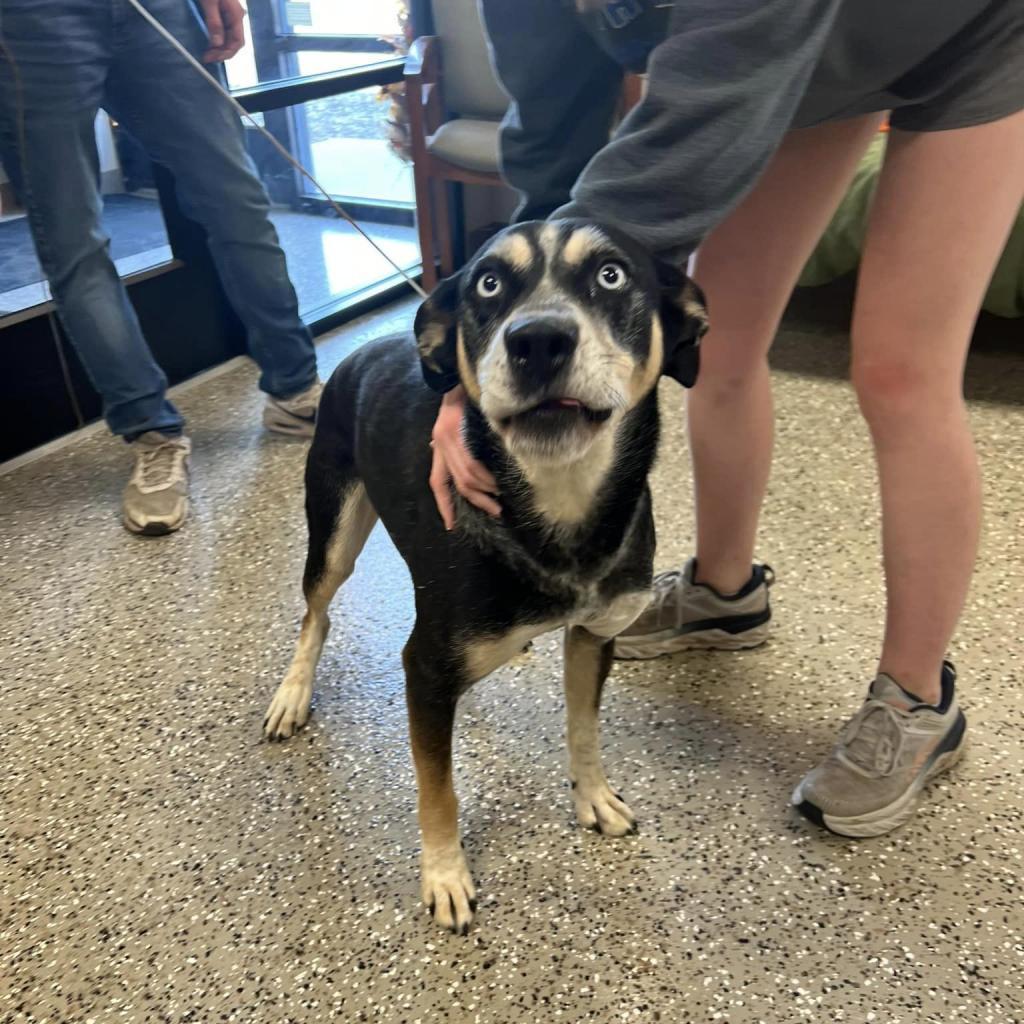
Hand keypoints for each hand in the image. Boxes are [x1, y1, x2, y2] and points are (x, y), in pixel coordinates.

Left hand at [199, 0, 246, 62]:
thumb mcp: (209, 2)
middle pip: (234, 41)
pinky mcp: (223, 12)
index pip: (237, 41)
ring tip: (208, 53)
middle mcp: (236, 16)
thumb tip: (217, 43)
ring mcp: (230, 14)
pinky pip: (224, 30)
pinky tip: (211, 42)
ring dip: (220, 47)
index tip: (212, 57)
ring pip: (229, 37)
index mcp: (236, 14)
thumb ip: (214, 23)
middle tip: (208, 58)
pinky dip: (218, 39)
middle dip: (222, 52)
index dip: (226, 53)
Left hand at [430, 386, 501, 529]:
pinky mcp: (456, 431)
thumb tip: (472, 467)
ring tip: (501, 497)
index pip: (437, 481)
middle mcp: (440, 442)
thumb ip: (462, 444)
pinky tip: (497, 481)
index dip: (444, 505)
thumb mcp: (459, 422)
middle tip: (495, 511)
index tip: (451, 526)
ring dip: (485, 491)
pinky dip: (485, 476)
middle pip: (456, 483)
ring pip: (466, 476)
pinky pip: (472, 463)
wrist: (463, 367)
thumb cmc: (467, 394)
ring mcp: (447, 436)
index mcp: (439, 443)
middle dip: (475, 501)